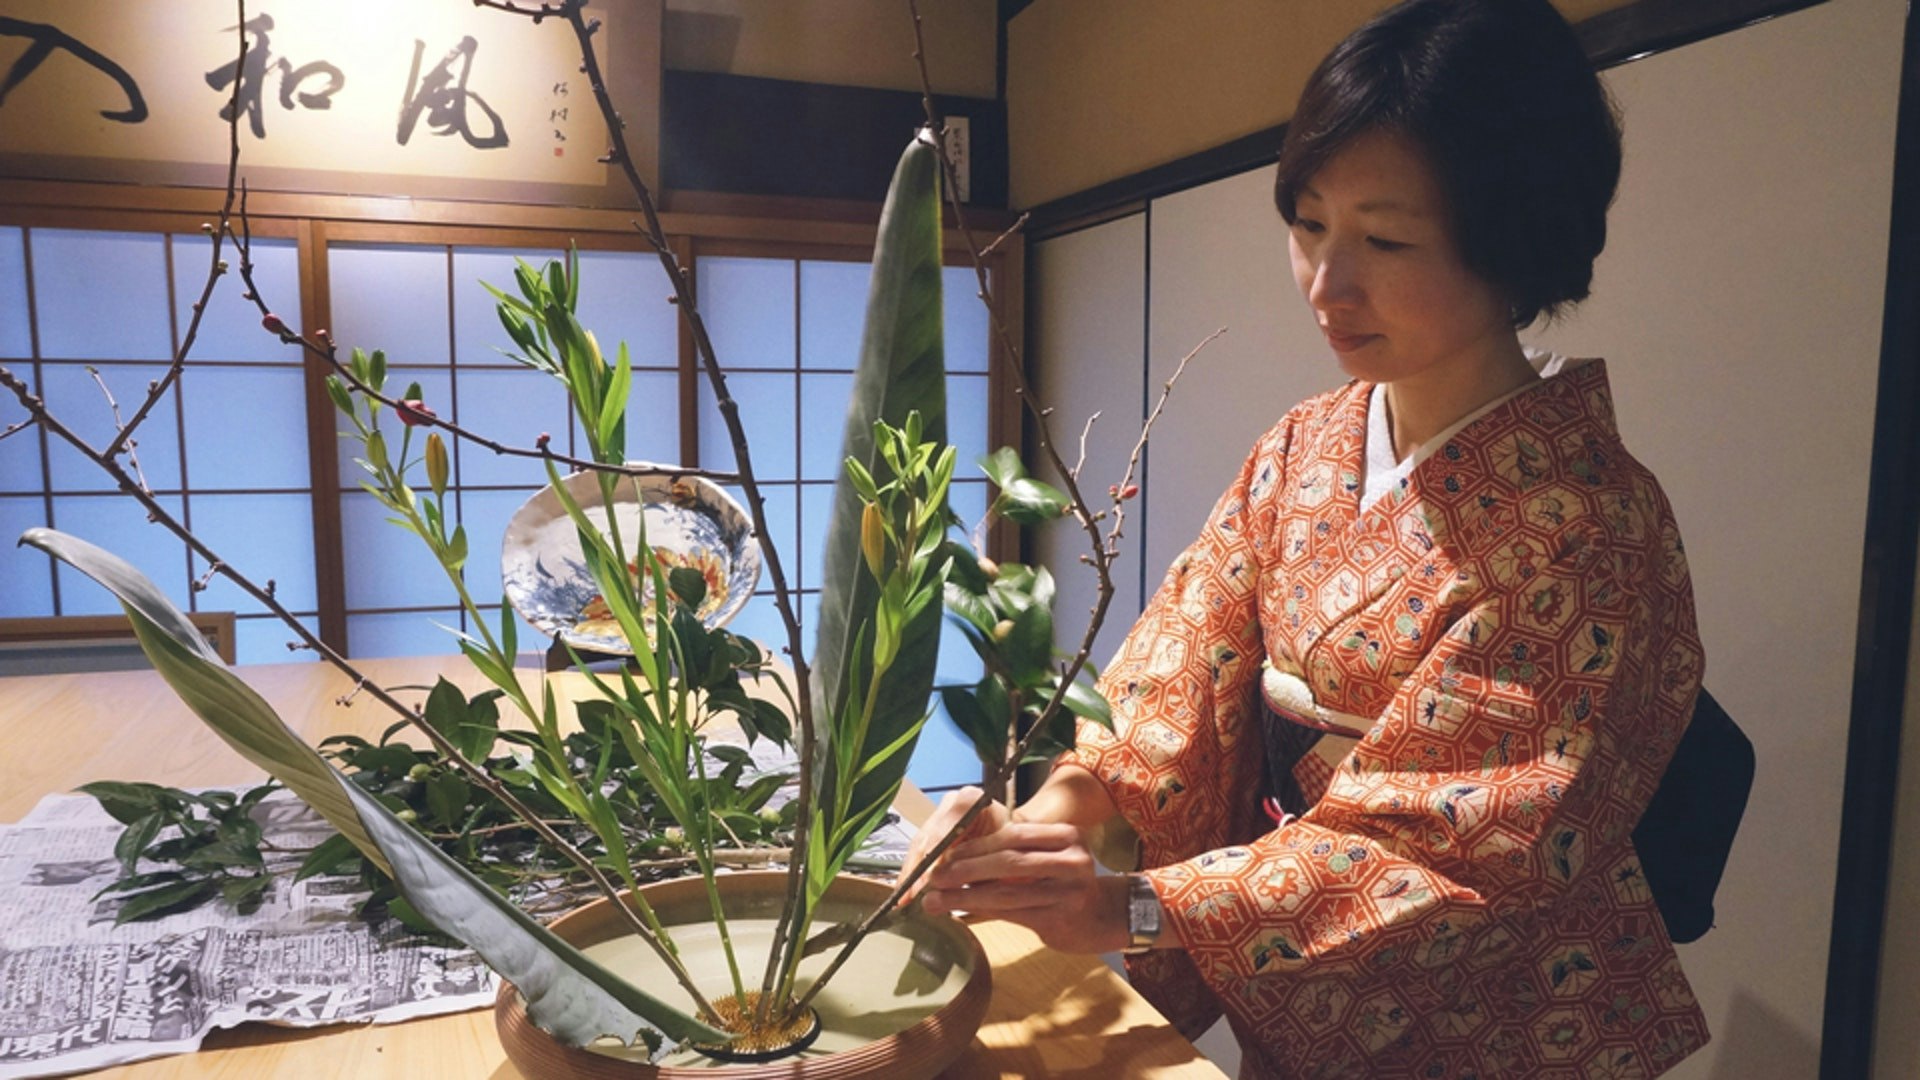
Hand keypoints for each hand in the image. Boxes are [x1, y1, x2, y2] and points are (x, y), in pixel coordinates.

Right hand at [898, 786, 1007, 903]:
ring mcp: (940, 815)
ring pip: (919, 846)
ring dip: (911, 874)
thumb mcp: (1003, 855)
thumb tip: (951, 886)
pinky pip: (919, 852)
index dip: (933, 859)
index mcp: (970, 800)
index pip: (945, 831)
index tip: (926, 882)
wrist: (1020, 841)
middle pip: (927, 838)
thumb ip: (977, 867)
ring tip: (904, 899)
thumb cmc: (1016, 846)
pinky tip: (907, 892)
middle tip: (911, 896)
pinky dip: (914, 874)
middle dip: (918, 870)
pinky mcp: (934, 830)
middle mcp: (951, 803)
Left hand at [918, 816, 1130, 954]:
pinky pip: (1012, 913)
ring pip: (1006, 891)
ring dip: (965, 896)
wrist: (1103, 918)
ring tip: (936, 901)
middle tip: (934, 878)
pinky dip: (982, 911)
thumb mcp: (1049, 859)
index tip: (945, 855)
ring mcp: (1069, 891)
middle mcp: (1073, 860)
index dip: (976, 845)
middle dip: (965, 870)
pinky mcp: (1060, 918)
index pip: (1014, 835)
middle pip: (1008, 861)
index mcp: (1068, 836)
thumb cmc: (1065, 884)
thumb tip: (956, 859)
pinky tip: (961, 912)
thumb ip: (1014, 855)